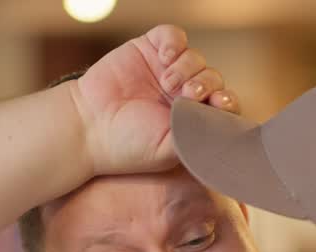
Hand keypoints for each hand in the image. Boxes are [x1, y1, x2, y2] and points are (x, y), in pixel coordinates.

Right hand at [72, 24, 240, 175]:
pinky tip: (164, 58)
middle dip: (206, 85)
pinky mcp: (150, 50)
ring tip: (167, 83)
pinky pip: (174, 36)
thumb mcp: (171, 150)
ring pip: (196, 58)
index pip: (224, 104)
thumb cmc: (128, 146)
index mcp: (193, 118)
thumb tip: (227, 128)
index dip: (226, 101)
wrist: (88, 127)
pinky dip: (174, 43)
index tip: (219, 104)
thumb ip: (201, 138)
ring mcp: (167, 70)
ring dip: (187, 68)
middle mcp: (183, 94)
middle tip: (187, 96)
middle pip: (213, 78)